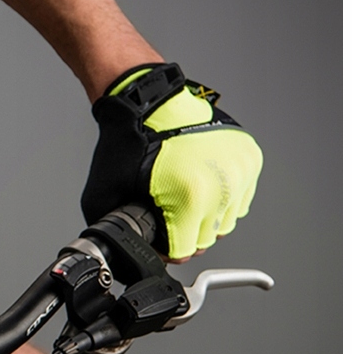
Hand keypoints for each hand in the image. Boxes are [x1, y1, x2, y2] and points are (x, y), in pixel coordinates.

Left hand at [80, 63, 262, 261]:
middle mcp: (222, 184)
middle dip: (185, 232)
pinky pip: (240, 197)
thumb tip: (126, 248)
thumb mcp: (105, 193)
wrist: (148, 102)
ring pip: (227, 220)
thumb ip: (118, 228)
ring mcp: (239, 170)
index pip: (185, 251)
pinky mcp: (249, 157)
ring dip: (207, 216)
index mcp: (191, 196)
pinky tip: (201, 182)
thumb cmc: (129, 141)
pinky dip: (223, 196)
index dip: (166, 248)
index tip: (160, 237)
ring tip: (184, 194)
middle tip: (169, 212)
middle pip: (207, 238)